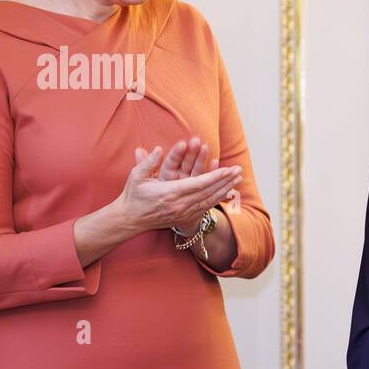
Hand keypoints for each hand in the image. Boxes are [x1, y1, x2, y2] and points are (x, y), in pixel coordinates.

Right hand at [115, 144, 241, 234]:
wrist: (129, 219)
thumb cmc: (133, 195)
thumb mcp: (136, 176)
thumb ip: (148, 162)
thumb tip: (159, 149)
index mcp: (169, 193)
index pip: (198, 184)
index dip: (215, 176)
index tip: (228, 169)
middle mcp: (180, 205)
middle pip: (208, 192)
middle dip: (225, 181)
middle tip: (239, 170)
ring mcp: (183, 213)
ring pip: (210, 201)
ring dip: (225, 189)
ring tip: (238, 180)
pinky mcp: (184, 218)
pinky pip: (205, 208)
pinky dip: (218, 199)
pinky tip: (228, 192)